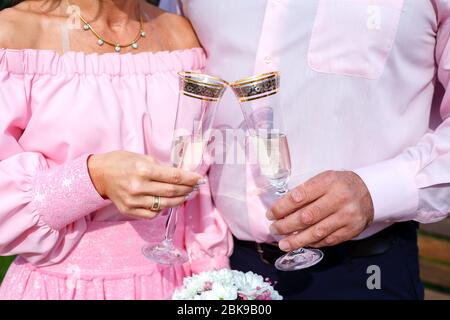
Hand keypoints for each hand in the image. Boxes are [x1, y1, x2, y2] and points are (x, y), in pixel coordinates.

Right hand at [88, 151, 202, 219]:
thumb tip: (179, 175)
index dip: (189, 178)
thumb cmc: (121, 162)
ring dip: (179, 201)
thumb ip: (160, 167)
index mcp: (143, 170)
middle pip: (172, 192)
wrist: (98, 175)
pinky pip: (152, 213)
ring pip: (165, 205)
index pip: (173, 177)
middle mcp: (139, 186)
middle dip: (187, 189)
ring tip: (186, 196)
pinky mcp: (129, 210)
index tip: (199, 179)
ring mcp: (134, 201)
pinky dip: (163, 209)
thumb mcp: (141, 157)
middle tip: (195, 187)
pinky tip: (167, 203)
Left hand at [267, 171, 373, 250]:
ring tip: (283, 243)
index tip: (271, 214)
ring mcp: (346, 216)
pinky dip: (311, 243)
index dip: (282, 208)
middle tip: (274, 229)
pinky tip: (301, 243)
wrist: (369, 192)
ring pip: (316, 232)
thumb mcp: (322, 179)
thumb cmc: (339, 185)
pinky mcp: (351, 230)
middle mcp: (338, 199)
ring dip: (296, 240)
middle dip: (286, 225)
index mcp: (328, 182)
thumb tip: (281, 209)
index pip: (299, 197)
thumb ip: (304, 192)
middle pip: (306, 216)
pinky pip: (327, 240)